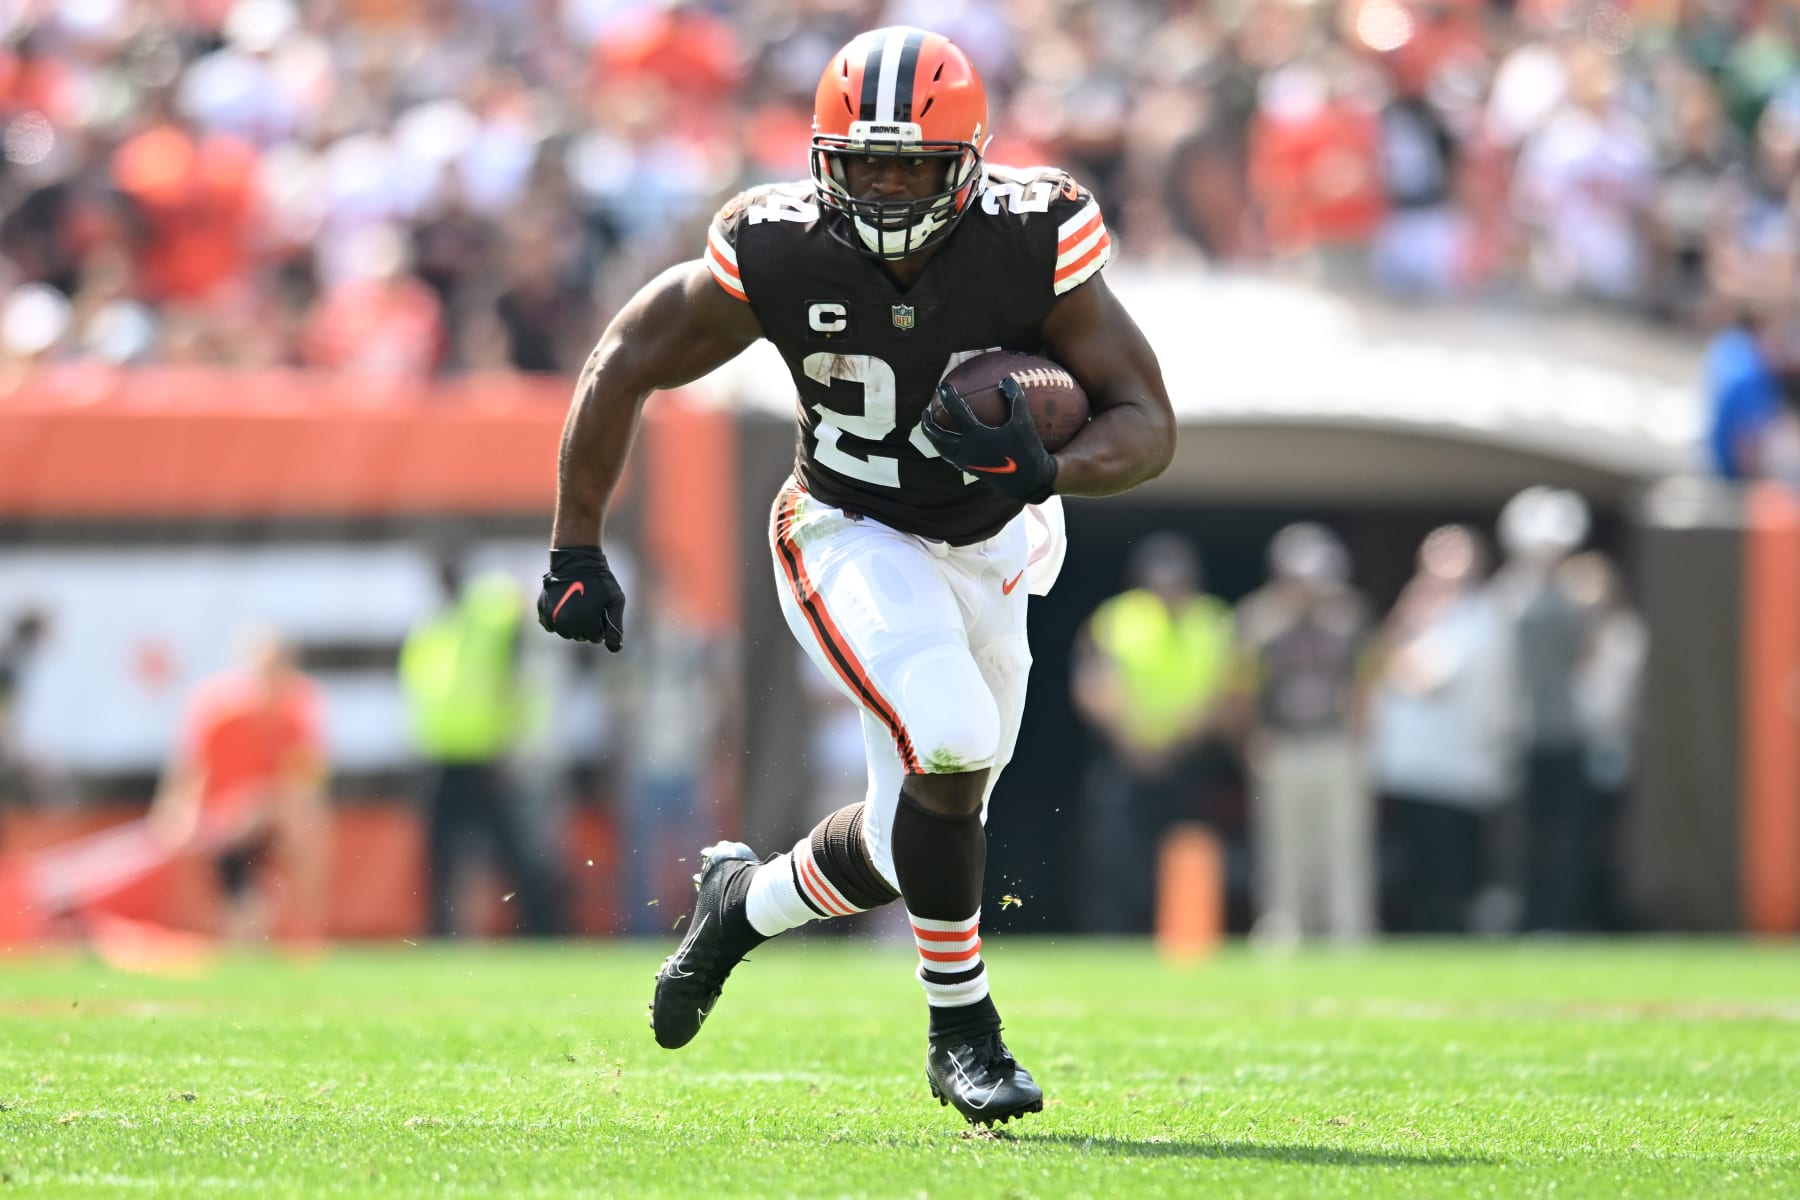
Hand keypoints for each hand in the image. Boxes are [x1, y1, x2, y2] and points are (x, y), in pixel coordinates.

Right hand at [538, 546, 626, 650]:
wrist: (576, 561)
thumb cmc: (600, 581)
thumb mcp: (615, 602)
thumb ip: (616, 627)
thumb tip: (615, 649)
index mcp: (586, 624)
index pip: (596, 638)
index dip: (600, 624)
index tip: (600, 608)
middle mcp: (566, 625)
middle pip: (580, 636)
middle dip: (586, 625)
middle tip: (588, 605)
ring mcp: (552, 618)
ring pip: (565, 632)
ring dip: (572, 624)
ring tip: (577, 605)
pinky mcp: (542, 611)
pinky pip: (551, 625)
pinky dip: (558, 619)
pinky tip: (564, 606)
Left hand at [922, 376, 1057, 503]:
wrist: (1029, 481)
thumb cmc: (1028, 449)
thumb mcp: (1024, 421)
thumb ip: (1014, 398)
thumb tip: (1005, 379)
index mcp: (977, 436)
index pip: (956, 412)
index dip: (948, 397)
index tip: (942, 387)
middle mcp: (967, 450)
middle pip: (937, 436)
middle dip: (928, 423)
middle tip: (925, 411)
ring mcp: (966, 462)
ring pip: (940, 449)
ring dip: (932, 437)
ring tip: (930, 426)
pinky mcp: (970, 470)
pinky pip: (950, 458)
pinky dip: (944, 448)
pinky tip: (947, 442)